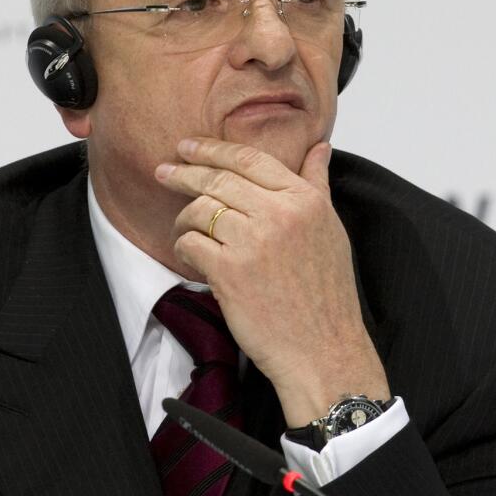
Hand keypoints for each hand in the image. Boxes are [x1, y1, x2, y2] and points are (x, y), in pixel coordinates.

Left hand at [155, 137, 389, 425]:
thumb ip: (319, 185)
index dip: (213, 149)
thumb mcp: (331, 230)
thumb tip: (320, 148)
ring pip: (200, 210)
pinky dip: (183, 248)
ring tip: (184, 230)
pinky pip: (190, 243)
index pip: (250, 159)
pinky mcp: (229, 271)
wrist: (323, 349)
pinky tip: (190, 258)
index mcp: (305, 200)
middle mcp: (280, 214)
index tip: (190, 147)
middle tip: (164, 171)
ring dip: (184, 219)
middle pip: (218, 179)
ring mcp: (253, 241)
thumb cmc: (327, 295)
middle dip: (184, 172)